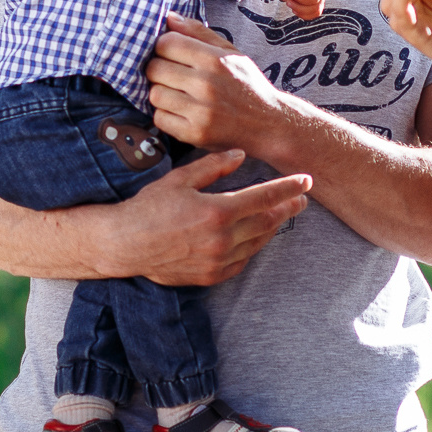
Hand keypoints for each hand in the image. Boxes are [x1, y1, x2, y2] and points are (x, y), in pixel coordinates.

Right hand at [107, 149, 312, 285]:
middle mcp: (222, 239)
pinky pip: (242, 261)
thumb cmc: (149, 207)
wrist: (126, 245)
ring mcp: (218, 261)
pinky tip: (256, 237)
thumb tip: (241, 155)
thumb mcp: (180, 179)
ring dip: (272, 227)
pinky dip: (253, 247)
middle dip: (287, 208)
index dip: (288, 188)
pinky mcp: (211, 276)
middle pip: (267, 222)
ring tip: (281, 215)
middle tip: (302, 199)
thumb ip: (214, 166)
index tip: (305, 181)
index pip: (264, 197)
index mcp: (217, 211)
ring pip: (257, 242)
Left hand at [145, 14, 301, 156]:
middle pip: (155, 69)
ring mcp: (200, 111)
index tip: (171, 53)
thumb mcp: (230, 52)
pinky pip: (160, 119)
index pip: (166, 43)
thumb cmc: (247, 84)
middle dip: (159, 70)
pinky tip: (180, 111)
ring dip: (161, 93)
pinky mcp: (195, 134)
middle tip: (172, 75)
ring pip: (154, 95)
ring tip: (177, 93)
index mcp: (214, 59)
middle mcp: (206, 84)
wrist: (269, 124)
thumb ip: (198, 32)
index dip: (163, 47)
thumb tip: (168, 17)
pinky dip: (165, 115)